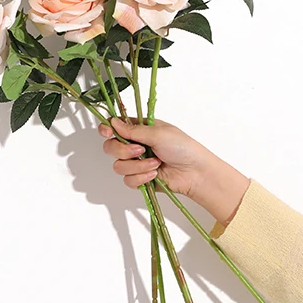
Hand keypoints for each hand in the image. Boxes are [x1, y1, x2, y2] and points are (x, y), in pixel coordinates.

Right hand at [99, 118, 249, 225]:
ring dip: (136, 165)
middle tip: (139, 150)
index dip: (107, 129)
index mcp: (139, 129)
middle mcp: (135, 145)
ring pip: (118, 165)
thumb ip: (133, 130)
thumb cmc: (183, 148)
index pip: (115, 126)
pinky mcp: (140, 179)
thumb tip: (114, 122)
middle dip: (122, 150)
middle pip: (110, 147)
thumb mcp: (158, 133)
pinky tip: (154, 174)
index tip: (107, 132)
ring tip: (155, 164)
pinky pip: (128, 180)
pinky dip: (141, 177)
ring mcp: (137, 163)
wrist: (195, 173)